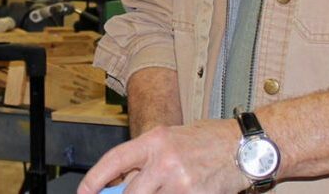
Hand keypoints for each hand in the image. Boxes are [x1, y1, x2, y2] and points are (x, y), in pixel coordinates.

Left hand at [77, 119, 248, 193]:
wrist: (244, 146)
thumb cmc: (207, 140)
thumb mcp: (172, 139)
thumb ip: (147, 160)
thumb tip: (121, 184)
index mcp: (155, 140)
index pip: (115, 160)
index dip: (94, 179)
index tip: (84, 193)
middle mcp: (164, 160)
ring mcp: (181, 182)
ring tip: (164, 189)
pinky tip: (179, 193)